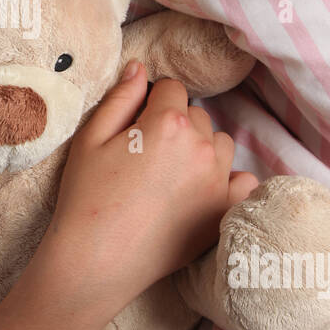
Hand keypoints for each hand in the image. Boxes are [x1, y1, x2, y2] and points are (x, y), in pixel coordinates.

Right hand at [41, 62, 258, 305]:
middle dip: (176, 125)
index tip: (136, 125)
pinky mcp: (223, 212)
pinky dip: (227, 181)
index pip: (171, 89)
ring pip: (220, 144)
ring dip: (201, 149)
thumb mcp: (90, 139)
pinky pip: (243, 181)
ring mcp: (217, 181)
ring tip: (171, 174)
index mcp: (167, 123)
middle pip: (197, 115)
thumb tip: (140, 69)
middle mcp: (200, 147)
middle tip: (147, 154)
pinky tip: (201, 190)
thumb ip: (120, 98)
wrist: (96, 261)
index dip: (151, 103)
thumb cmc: (87, 198)